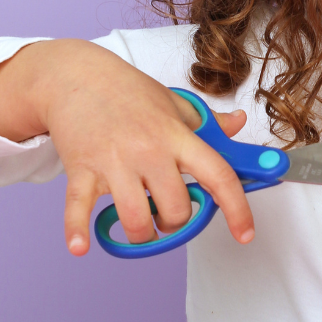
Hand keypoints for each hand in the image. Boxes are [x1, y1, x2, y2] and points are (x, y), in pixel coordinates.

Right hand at [0, 39, 253, 254]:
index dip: (237, 208)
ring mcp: (113, 161)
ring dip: (142, 235)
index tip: (245, 233)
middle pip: (175, 208)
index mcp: (176, 136)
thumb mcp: (174, 103)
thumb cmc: (126, 91)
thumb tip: (238, 124)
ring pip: (135, 218)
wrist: (75, 75)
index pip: (218, 175)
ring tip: (142, 228)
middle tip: (169, 217)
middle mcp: (148, 150)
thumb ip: (208, 122)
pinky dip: (77, 231)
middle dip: (176, 223)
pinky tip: (80, 246)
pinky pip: (78, 208)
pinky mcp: (80, 169)